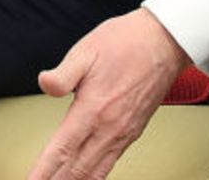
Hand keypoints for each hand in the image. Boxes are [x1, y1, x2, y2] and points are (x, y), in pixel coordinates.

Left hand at [26, 9, 187, 179]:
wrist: (164, 42)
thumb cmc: (126, 43)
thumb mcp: (85, 51)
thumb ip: (63, 74)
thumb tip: (44, 84)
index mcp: (93, 110)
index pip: (61, 150)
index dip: (44, 171)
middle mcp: (109, 128)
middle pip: (77, 170)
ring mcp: (123, 133)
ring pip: (95, 172)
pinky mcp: (132, 132)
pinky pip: (110, 163)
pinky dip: (95, 177)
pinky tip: (86, 179)